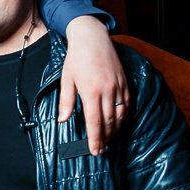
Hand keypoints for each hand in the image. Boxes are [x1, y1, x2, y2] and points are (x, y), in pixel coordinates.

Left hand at [60, 16, 129, 155]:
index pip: (94, 122)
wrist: (92, 38)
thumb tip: (62, 120)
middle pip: (109, 122)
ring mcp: (118, 86)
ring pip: (120, 115)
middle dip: (105, 139)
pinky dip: (123, 117)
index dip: (95, 139)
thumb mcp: (66, 79)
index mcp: (91, 92)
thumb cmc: (76, 59)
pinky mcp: (125, 82)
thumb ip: (66, 101)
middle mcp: (107, 91)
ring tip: (109, 140)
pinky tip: (118, 124)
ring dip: (115, 130)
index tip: (95, 151)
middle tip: (101, 151)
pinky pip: (127, 104)